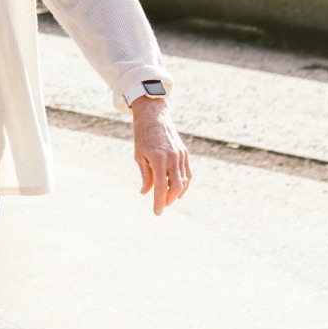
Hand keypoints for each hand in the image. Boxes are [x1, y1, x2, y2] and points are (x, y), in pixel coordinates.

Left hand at [132, 95, 191, 214]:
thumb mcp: (139, 156)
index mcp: (158, 158)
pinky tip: (178, 191)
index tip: (157, 212)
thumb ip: (145, 175)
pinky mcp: (184, 153)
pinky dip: (184, 183)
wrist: (154, 116)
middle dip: (169, 200)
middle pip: (175, 186)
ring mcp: (180, 155)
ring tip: (167, 199)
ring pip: (183, 181)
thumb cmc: (142, 136)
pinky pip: (187, 173)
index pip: (161, 187)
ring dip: (176, 193)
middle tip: (161, 206)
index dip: (159, 201)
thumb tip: (145, 193)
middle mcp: (172, 157)